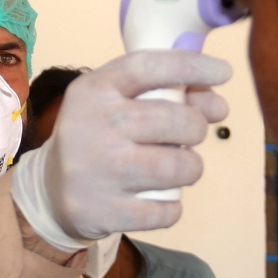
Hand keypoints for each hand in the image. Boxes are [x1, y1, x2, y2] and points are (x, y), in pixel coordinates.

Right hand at [12, 50, 230, 250]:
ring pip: (178, 167)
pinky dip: (172, 206)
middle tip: (190, 135)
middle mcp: (93, 125)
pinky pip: (167, 210)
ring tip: (177, 168)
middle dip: (196, 128)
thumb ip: (170, 95)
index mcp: (95, 90)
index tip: (224, 72)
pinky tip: (158, 197)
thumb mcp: (121, 103)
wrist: (53, 190)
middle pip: (176, 120)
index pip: (148, 68)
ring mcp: (97, 171)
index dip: (191, 66)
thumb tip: (218, 105)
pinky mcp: (104, 211)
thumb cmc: (101, 136)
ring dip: (190, 169)